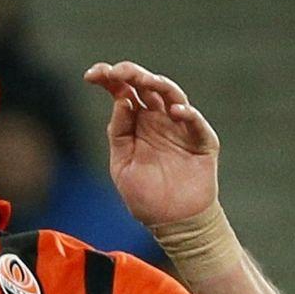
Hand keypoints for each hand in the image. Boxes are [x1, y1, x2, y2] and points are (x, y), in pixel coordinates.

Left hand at [82, 61, 220, 225]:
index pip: (123, 92)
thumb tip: (121, 100)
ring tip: (144, 80)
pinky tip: (175, 111)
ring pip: (172, 96)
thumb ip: (120, 132)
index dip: (109, 79)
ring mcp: (180, 128)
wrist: (171, 222)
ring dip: (159, 85)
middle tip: (117, 71)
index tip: (92, 74)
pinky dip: (188, 114)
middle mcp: (158, 119)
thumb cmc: (145, 194)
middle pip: (147, 87)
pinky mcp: (201, 142)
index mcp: (136, 122)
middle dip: (132, 74)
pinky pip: (196, 124)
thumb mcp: (122, 163)